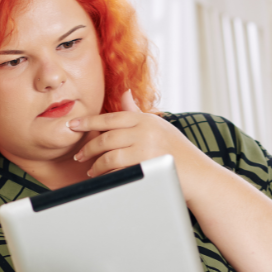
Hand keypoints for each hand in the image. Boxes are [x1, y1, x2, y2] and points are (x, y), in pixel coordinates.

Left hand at [68, 90, 213, 202]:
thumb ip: (138, 113)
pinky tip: (102, 177)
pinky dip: (107, 175)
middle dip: (89, 147)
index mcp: (145, 119)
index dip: (88, 122)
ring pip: (109, 155)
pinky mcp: (146, 167)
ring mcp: (146, 149)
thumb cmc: (178, 152)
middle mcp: (145, 131)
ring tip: (91, 169)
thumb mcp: (159, 127)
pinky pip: (118, 171)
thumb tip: (125, 94)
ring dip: (96, 164)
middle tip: (79, 154)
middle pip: (106, 137)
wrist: (199, 175)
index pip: (111, 118)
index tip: (72, 124)